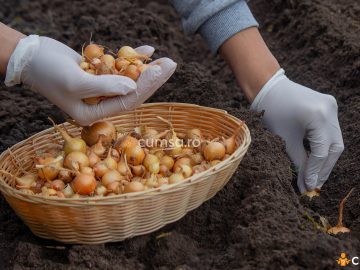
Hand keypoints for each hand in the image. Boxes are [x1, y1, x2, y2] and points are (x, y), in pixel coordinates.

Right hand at [5, 35, 175, 124]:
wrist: (28, 56)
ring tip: (166, 60)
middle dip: (153, 79)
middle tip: (172, 65)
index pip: (127, 102)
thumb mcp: (75, 82)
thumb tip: (134, 88)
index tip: (160, 71)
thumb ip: (105, 86)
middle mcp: (99, 104)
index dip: (146, 87)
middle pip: (132, 92)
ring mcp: (99, 89)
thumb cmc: (47, 72)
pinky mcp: (98, 74)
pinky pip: (119, 68)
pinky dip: (131, 59)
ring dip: (146, 69)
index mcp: (93, 114)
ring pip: (129, 80)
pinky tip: (147, 51)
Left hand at [251, 69, 343, 192]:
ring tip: (315, 175)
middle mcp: (330, 110)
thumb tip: (305, 185)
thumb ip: (298, 163)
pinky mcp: (329, 105)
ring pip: (335, 140)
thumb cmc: (272, 113)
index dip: (315, 171)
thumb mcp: (284, 140)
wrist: (269, 89)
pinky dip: (324, 145)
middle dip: (324, 168)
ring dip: (326, 159)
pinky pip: (330, 130)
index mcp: (318, 116)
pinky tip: (316, 158)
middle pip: (334, 147)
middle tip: (314, 184)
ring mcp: (332, 106)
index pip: (321, 152)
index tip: (308, 187)